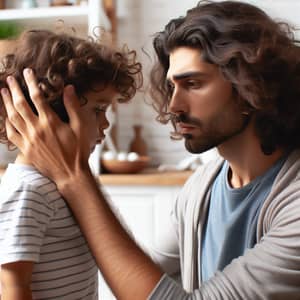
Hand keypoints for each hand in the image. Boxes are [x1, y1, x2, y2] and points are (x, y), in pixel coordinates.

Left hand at [1, 68, 90, 185]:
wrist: (70, 173)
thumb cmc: (78, 150)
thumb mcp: (81, 127)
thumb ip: (73, 107)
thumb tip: (68, 88)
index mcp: (50, 122)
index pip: (37, 97)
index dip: (32, 82)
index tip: (28, 72)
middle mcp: (36, 129)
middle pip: (20, 104)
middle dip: (14, 89)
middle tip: (10, 78)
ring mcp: (29, 140)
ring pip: (13, 118)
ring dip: (7, 103)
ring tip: (3, 92)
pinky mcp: (26, 149)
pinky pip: (11, 134)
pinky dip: (7, 123)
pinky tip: (6, 117)